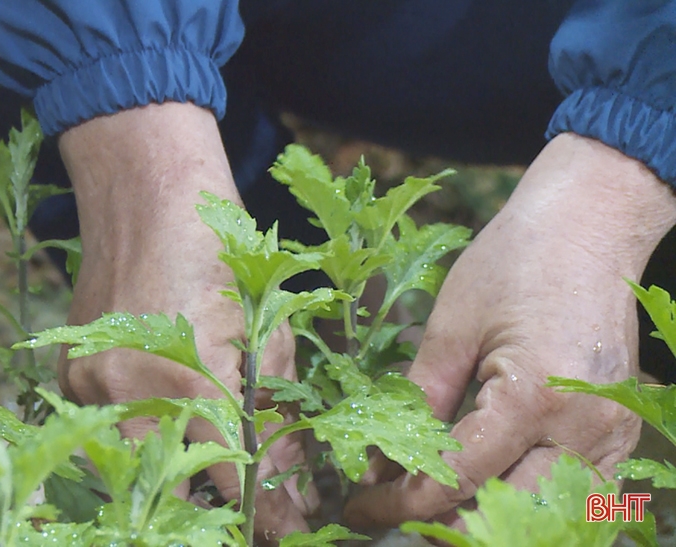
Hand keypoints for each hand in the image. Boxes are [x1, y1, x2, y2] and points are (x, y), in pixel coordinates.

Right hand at [56, 103, 317, 539]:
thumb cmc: (222, 258)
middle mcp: (130, 396)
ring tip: (203, 460)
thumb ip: (276, 420)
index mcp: (192, 384)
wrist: (148, 200)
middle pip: (171, 490)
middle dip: (208, 505)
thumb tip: (292, 487)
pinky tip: (163, 417)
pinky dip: (138, 435)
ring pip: (133, 465)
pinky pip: (105, 429)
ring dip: (170, 473)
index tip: (283, 534)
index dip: (262, 518)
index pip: (232, 483)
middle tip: (240, 505)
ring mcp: (91, 387)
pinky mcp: (71, 375)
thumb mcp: (267, 336)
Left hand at [345, 133, 675, 527]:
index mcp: (531, 398)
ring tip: (438, 505)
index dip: (399, 503)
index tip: (361, 508)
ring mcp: (612, 434)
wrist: (589, 223)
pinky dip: (531, 504)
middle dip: (443, 524)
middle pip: (507, 516)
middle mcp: (583, 430)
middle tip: (394, 510)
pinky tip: (490, 490)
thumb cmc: (516, 260)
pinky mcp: (620, 430)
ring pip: (549, 517)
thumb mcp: (451, 328)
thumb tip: (382, 461)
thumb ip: (418, 401)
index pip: (456, 480)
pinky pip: (578, 494)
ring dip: (490, 521)